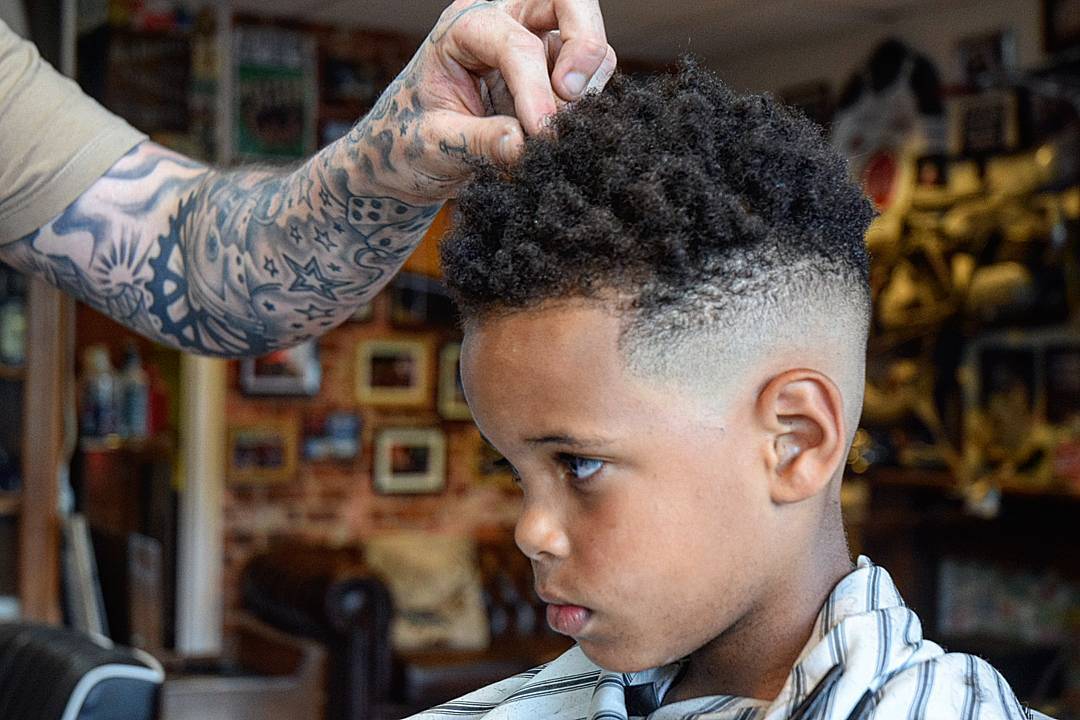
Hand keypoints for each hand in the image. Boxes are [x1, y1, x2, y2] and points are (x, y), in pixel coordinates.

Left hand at [344, 0, 616, 203]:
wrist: (412, 155)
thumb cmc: (412, 141)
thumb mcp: (435, 146)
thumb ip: (478, 142)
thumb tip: (524, 145)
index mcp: (464, 26)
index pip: (515, 43)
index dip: (535, 88)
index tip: (543, 133)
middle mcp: (503, 20)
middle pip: (568, 0)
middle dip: (584, 43)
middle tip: (572, 96)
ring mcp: (533, 42)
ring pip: (589, 39)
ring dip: (589, 82)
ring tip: (561, 128)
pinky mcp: (552, 72)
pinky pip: (591, 75)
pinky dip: (589, 101)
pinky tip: (565, 131)